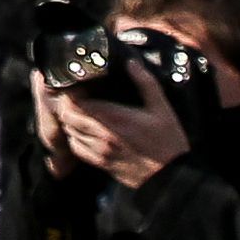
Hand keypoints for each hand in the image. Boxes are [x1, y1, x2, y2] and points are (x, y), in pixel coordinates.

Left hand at [36, 75, 183, 184]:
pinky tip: (86, 131)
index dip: (71, 92)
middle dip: (67, 105)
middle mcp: (103, 135)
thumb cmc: (168, 142)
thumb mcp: (162, 108)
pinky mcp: (102, 164)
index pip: (75, 104)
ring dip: (70, 121)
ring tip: (80, 112)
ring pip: (69, 133)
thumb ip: (145, 83)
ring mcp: (101, 152)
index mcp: (115, 119)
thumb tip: (131, 62)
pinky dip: (75, 138)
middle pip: (67, 117)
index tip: (77, 85)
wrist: (172, 177)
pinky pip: (77, 149)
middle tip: (76, 97)